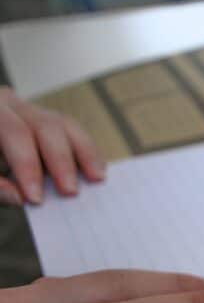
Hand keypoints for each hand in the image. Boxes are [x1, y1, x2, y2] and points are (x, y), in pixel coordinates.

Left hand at [0, 86, 105, 205]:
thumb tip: (18, 197)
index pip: (15, 134)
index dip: (28, 166)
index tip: (36, 198)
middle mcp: (9, 103)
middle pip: (46, 126)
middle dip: (61, 161)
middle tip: (70, 191)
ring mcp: (28, 110)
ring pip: (65, 124)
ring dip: (84, 153)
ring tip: (96, 178)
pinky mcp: (43, 121)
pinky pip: (71, 131)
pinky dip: (85, 151)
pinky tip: (95, 171)